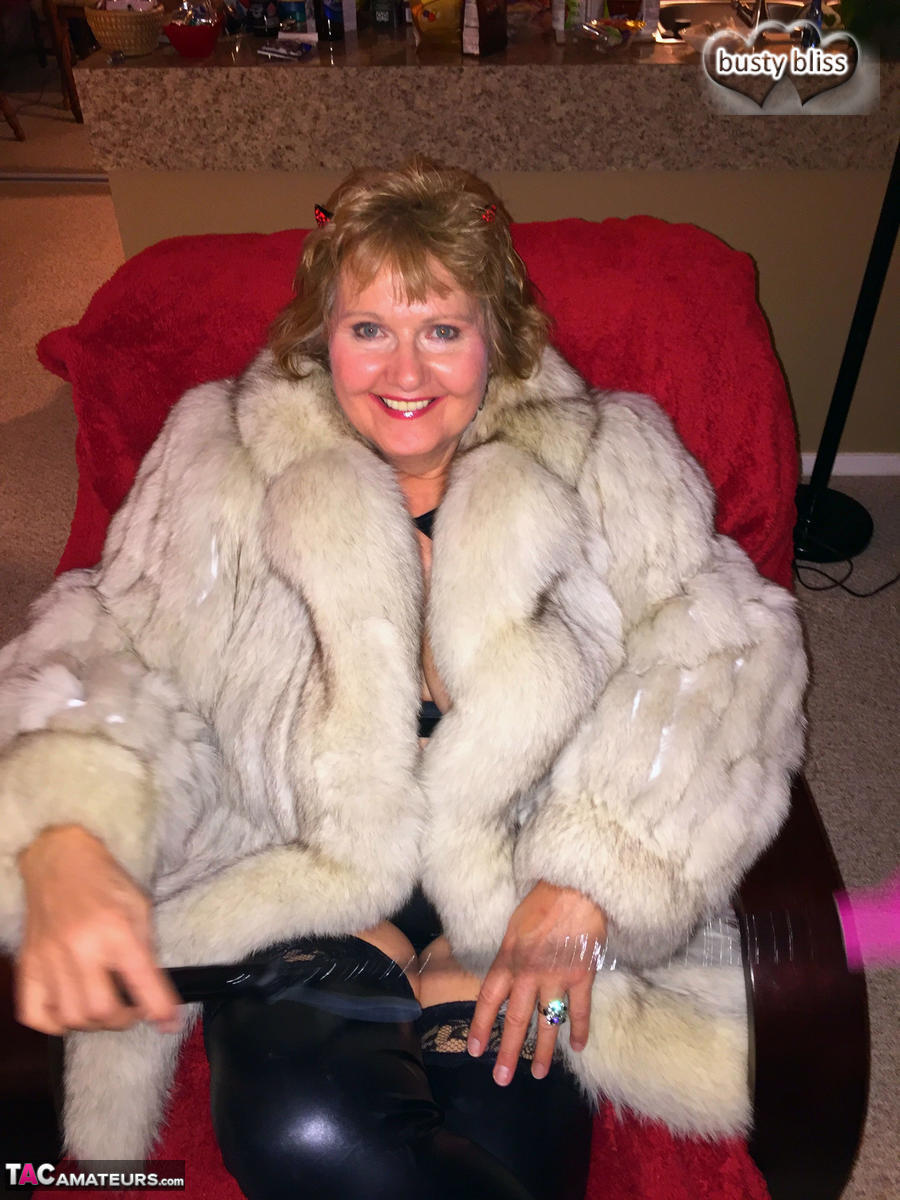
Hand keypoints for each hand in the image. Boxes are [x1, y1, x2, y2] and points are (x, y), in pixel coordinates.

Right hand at [15, 825, 180, 1035]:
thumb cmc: (105, 882)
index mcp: (115, 928)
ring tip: (103, 1009)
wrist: (59, 861)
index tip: (169, 1024)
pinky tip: (69, 1011)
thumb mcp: (139, 906)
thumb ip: (147, 951)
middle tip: (131, 1011)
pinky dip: (54, 1024)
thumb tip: (159, 997)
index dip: (160, 1008)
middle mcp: (80, 946)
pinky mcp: (28, 964)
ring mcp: (48, 958)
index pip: (141, 979)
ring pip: (70, 1017)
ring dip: (92, 1023)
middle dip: (123, 1020)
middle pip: (100, 1010)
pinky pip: (34, 1014)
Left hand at [467, 880, 606, 1084]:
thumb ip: (508, 955)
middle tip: (502, 1079)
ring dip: (542, 1051)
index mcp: (508, 960)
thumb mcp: (512, 927)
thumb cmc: (541, 901)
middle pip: (516, 1020)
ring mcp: (557, 977)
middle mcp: (529, 974)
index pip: (489, 999)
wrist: (575, 887)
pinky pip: (580, 1010)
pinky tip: (577, 1048)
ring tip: (537, 1073)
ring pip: (547, 1022)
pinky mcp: (582, 976)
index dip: (481, 1026)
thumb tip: (503, 978)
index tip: (475, 1050)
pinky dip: (580, 1030)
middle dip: (508, 1052)